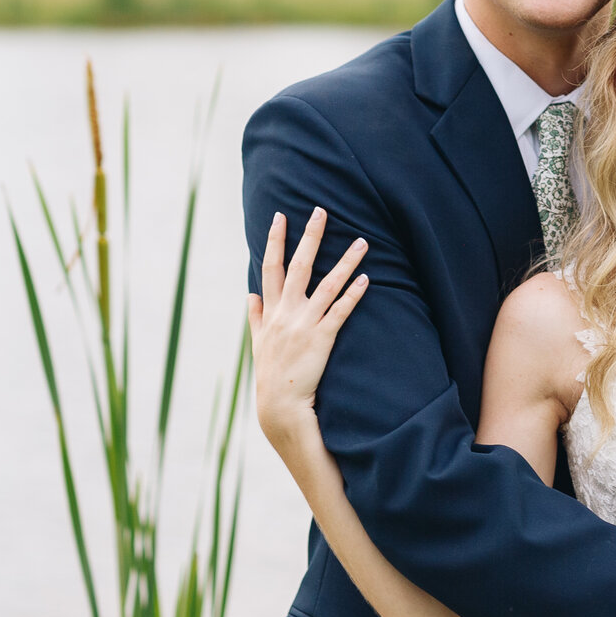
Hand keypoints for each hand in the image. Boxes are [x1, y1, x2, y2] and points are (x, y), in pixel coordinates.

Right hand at [248, 209, 368, 450]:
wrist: (280, 405)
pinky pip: (340, 310)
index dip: (275, 240)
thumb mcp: (257, 343)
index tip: (279, 217)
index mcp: (271, 311)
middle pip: (298, 266)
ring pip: (326, 284)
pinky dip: (353, 294)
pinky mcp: (322, 338)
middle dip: (310, 237)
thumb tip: (249, 294)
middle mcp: (286, 313)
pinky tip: (366, 279)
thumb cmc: (271, 374)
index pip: (271, 267)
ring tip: (362, 242)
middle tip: (321, 211)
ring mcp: (304, 324)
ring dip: (345, 261)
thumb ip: (255, 317)